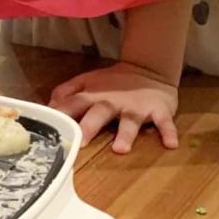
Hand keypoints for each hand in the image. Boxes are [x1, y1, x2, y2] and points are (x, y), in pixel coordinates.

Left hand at [50, 62, 179, 154]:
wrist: (148, 69)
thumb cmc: (113, 82)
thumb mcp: (86, 82)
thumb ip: (66, 92)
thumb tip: (47, 106)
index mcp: (93, 95)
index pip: (74, 104)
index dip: (62, 114)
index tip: (52, 128)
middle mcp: (112, 101)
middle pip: (99, 113)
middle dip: (90, 127)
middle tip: (81, 144)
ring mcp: (136, 107)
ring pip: (129, 121)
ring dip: (125, 135)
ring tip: (120, 149)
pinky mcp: (158, 110)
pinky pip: (164, 122)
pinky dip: (168, 132)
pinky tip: (170, 144)